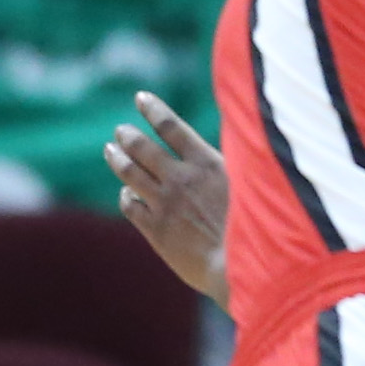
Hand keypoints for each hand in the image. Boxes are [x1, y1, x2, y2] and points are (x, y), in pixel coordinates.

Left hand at [104, 91, 228, 306]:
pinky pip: (130, 205)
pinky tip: (127, 194)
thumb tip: (213, 152)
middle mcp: (181, 179)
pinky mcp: (155, 229)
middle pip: (142, 148)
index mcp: (207, 163)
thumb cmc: (254, 228)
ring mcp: (165, 203)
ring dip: (117, 158)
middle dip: (128, 136)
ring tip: (109, 150)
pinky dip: (126, 195)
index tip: (140, 98)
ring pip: (129, 173)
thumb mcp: (247, 185)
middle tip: (120, 131)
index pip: (171, 127)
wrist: (239, 267)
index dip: (153, 110)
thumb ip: (225, 167)